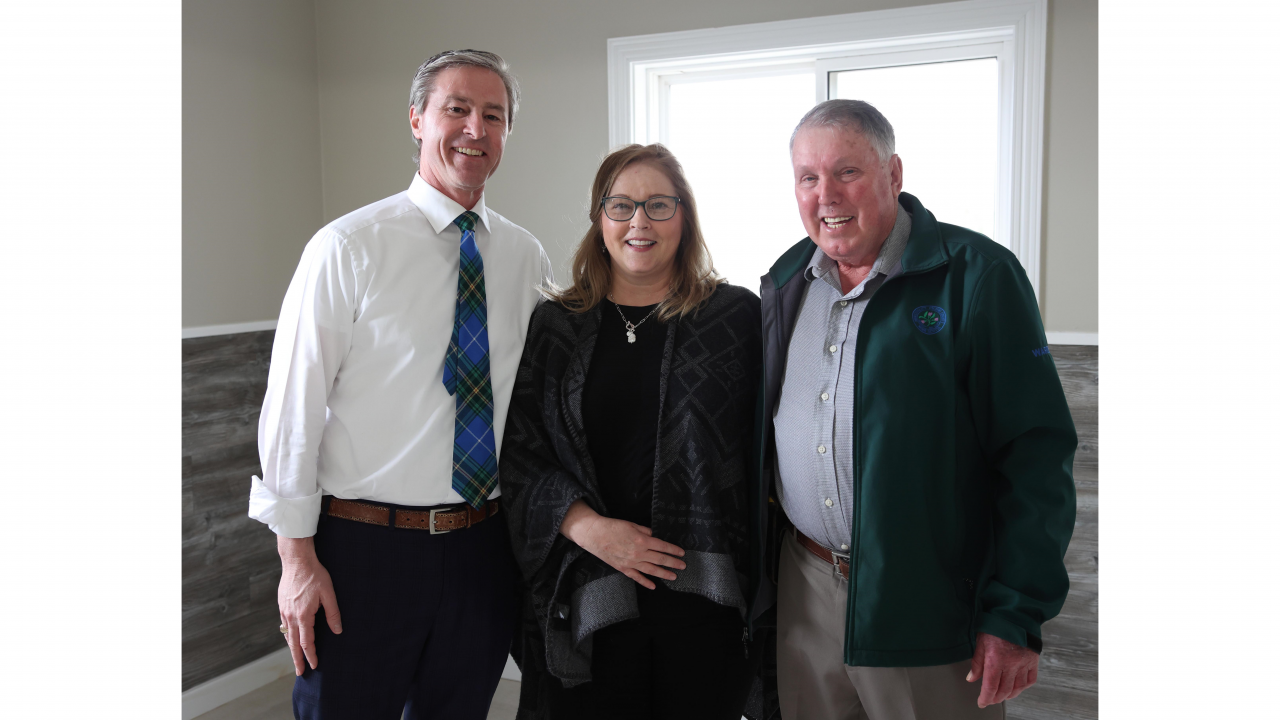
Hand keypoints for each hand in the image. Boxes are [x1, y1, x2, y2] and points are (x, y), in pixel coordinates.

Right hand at [277, 536, 342, 675]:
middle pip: (294, 644)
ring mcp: (284, 611)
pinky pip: (284, 625)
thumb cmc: (314, 575)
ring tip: (296, 659)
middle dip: (298, 659)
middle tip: (300, 672)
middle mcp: (291, 616)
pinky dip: (288, 636)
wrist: (297, 561)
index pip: (307, 642)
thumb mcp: (328, 594)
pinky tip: (291, 638)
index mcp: (304, 615)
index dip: (311, 655)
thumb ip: (333, 614)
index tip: (314, 665)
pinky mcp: (282, 605)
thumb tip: (338, 631)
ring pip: (288, 635)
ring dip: (292, 648)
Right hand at [558, 499, 685, 589]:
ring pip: (651, 570)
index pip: (663, 546)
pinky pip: (637, 577)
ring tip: (673, 576)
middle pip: (660, 559)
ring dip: (663, 574)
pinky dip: (645, 582)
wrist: (594, 534)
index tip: (682, 553)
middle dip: (673, 563)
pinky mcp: (623, 568)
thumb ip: (645, 531)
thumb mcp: (632, 524)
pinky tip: (653, 586)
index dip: (673, 550)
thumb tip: (653, 536)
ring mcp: (631, 562)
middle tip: (683, 566)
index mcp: (642, 540)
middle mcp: (639, 553)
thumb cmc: (612, 526)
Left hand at [966, 631, 1038, 707]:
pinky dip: (1023, 687)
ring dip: (1009, 695)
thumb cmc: (995, 626)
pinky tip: (1017, 687)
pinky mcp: (1033, 660)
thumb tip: (972, 678)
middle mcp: (1011, 664)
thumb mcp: (980, 642)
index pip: (990, 687)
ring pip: (1018, 688)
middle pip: (1004, 690)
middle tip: (990, 700)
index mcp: (995, 660)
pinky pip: (1030, 680)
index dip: (985, 698)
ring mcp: (1024, 663)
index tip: (982, 703)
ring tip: (1002, 696)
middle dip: (996, 698)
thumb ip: (977, 663)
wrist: (1014, 614)